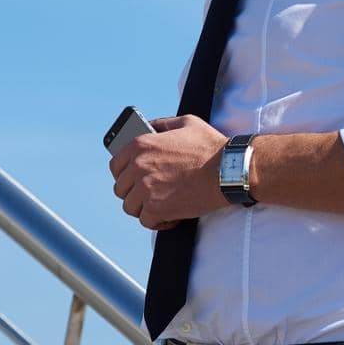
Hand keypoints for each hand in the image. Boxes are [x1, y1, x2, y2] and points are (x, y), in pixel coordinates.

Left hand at [108, 114, 227, 229]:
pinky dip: (157, 221)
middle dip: (134, 192)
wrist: (228, 170)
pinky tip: (169, 216)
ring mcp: (146, 189)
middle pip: (121, 188)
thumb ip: (162, 124)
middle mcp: (138, 167)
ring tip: (160, 205)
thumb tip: (149, 126)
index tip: (132, 179)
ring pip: (130, 206)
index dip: (123, 173)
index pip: (115, 165)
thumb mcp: (185, 123)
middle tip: (151, 193)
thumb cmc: (210, 146)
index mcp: (140, 145)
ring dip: (143, 208)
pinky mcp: (156, 209)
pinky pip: (145, 220)